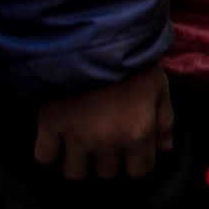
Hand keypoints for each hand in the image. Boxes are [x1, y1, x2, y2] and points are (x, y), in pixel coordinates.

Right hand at [35, 66, 175, 179]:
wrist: (95, 35)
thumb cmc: (133, 59)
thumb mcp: (159, 86)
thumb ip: (165, 121)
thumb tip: (163, 150)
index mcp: (138, 133)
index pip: (139, 171)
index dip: (135, 163)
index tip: (130, 151)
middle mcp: (107, 141)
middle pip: (107, 174)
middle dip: (109, 160)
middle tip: (105, 141)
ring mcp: (76, 136)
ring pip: (75, 173)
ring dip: (80, 162)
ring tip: (80, 145)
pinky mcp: (50, 124)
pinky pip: (44, 157)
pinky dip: (49, 152)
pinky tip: (57, 141)